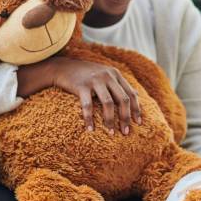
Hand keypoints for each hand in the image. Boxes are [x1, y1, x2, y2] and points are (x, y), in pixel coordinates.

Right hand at [17, 56, 140, 133]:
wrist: (62, 67)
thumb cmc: (86, 75)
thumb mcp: (105, 74)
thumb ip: (119, 84)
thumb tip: (137, 96)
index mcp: (116, 74)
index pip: (131, 93)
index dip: (136, 109)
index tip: (138, 123)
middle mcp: (108, 76)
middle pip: (123, 99)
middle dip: (125, 118)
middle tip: (126, 133)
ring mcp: (95, 80)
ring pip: (108, 103)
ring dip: (110, 120)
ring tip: (111, 133)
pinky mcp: (81, 86)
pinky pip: (88, 105)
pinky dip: (89, 119)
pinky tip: (90, 129)